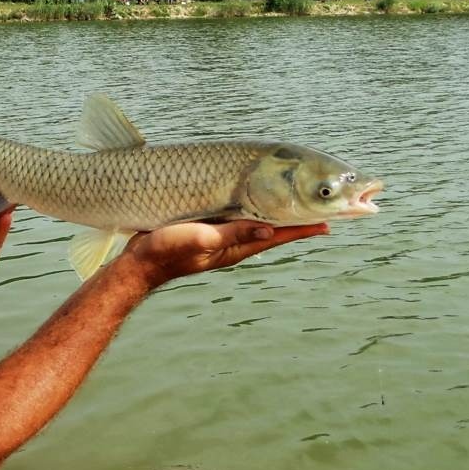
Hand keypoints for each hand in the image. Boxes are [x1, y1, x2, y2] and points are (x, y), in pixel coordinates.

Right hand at [121, 220, 329, 288]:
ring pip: (260, 224)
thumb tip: (269, 229)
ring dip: (282, 215)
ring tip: (303, 208)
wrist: (139, 262)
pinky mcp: (210, 230)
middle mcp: (235, 243)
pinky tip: (260, 206)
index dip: (303, 228)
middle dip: (299, 221)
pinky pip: (241, 219)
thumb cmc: (167, 250)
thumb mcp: (201, 239)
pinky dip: (258, 211)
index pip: (278, 236)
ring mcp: (223, 237)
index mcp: (237, 247)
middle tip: (325, 213)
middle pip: (275, 230)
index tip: (329, 223)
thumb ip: (232, 233)